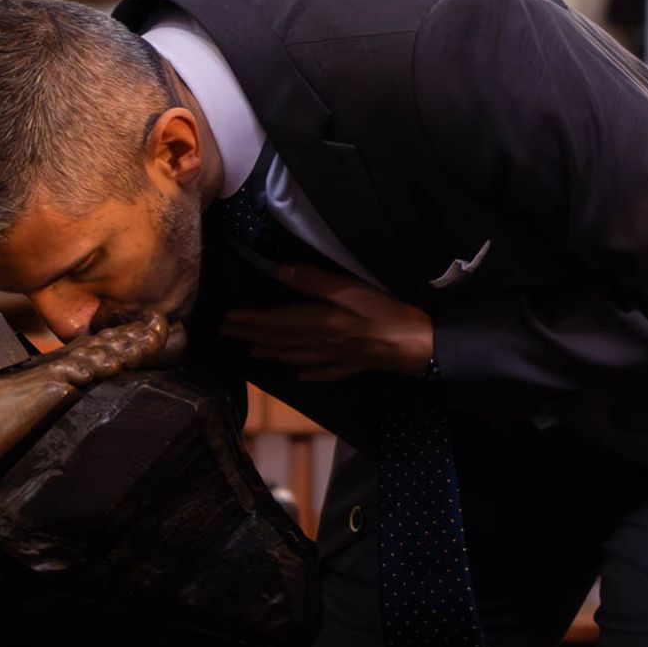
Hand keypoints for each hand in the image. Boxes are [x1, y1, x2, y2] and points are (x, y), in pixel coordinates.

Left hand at [220, 264, 431, 381]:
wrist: (420, 347)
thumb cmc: (386, 313)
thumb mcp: (351, 289)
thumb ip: (314, 281)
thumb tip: (278, 271)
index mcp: (318, 323)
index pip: (274, 322)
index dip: (249, 319)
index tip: (226, 318)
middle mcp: (321, 343)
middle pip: (279, 340)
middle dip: (250, 335)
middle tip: (227, 334)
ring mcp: (337, 358)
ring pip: (296, 357)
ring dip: (272, 353)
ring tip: (254, 352)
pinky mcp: (355, 366)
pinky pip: (323, 372)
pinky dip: (307, 372)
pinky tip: (300, 375)